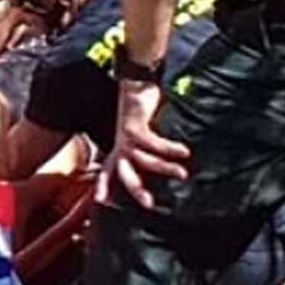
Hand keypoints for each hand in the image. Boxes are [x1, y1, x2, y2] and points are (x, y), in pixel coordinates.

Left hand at [97, 79, 191, 209]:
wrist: (136, 81)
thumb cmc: (142, 107)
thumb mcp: (141, 131)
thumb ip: (146, 147)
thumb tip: (165, 162)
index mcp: (119, 148)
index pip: (108, 171)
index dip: (103, 186)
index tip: (101, 201)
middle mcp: (120, 144)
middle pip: (124, 173)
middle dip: (135, 189)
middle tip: (148, 203)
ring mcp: (126, 136)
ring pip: (143, 160)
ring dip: (164, 168)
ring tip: (183, 174)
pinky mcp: (135, 126)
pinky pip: (153, 143)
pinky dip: (169, 148)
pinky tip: (183, 151)